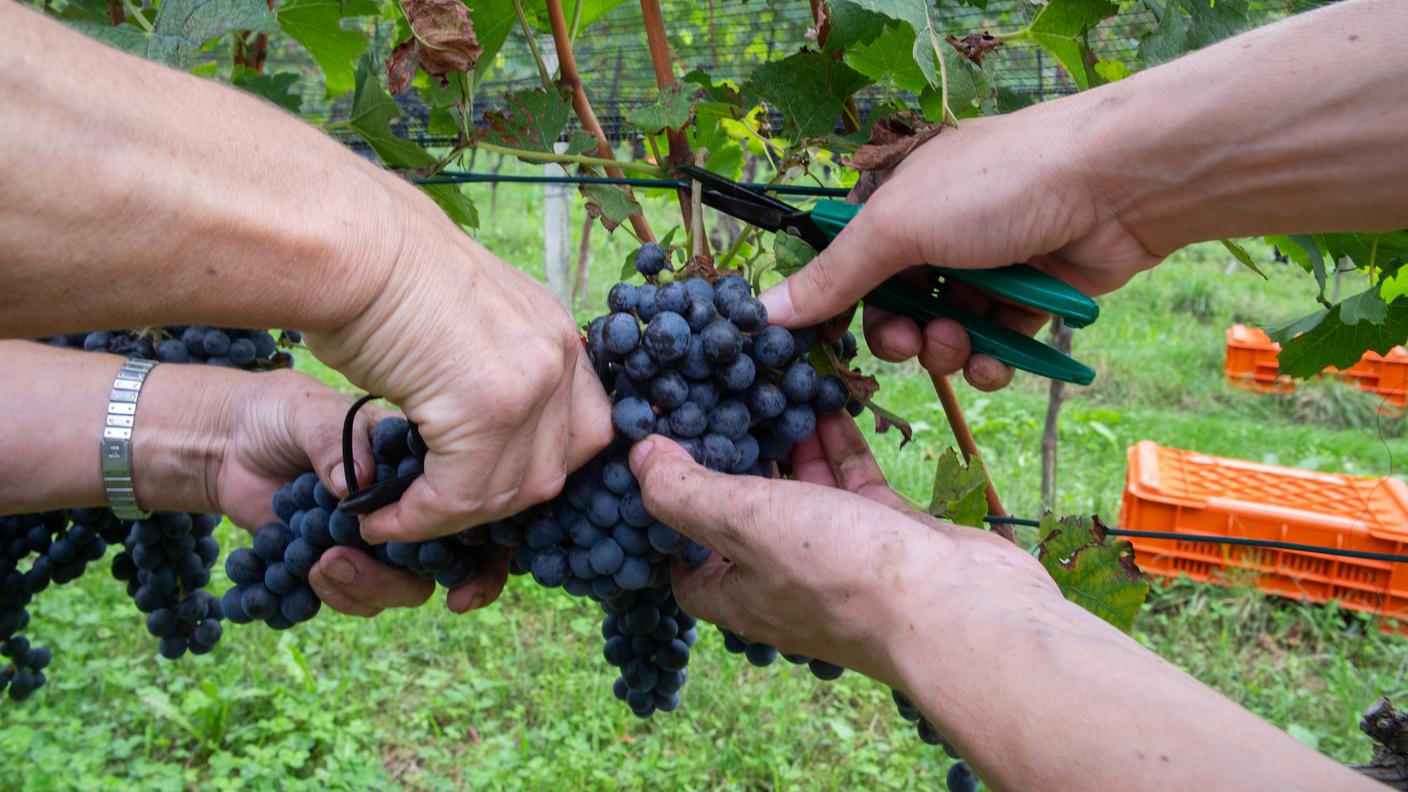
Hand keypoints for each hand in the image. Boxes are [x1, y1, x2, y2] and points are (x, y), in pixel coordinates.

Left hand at [207, 369, 506, 616]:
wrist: (227, 443)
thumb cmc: (280, 414)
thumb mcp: (305, 414)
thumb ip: (332, 443)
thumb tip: (354, 483)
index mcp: (419, 468)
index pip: (472, 511)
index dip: (483, 559)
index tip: (460, 593)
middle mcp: (410, 507)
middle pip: (439, 565)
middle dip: (398, 581)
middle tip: (342, 565)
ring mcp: (378, 541)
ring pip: (400, 588)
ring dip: (363, 588)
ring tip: (316, 563)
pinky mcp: (342, 562)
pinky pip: (357, 598)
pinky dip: (336, 595)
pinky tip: (303, 572)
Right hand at [307, 195, 614, 543]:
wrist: (349, 246)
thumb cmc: (378, 275)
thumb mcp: (460, 321)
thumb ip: (488, 368)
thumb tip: (478, 431)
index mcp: (554, 331)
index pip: (582, 429)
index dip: (531, 471)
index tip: (481, 489)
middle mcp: (556, 353)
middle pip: (552, 469)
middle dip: (492, 502)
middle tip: (435, 509)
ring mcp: (530, 381)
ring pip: (506, 491)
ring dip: (449, 517)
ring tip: (396, 517)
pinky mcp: (488, 408)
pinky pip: (460, 493)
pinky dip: (419, 518)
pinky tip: (379, 517)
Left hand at [629, 412, 1054, 684]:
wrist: (961, 608)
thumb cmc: (843, 574)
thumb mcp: (745, 523)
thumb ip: (686, 491)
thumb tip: (638, 457)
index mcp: (737, 593)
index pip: (683, 561)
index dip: (666, 514)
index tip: (658, 456)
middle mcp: (783, 578)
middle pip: (742, 511)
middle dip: (729, 456)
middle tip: (711, 394)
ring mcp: (838, 554)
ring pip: (799, 487)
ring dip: (784, 439)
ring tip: (764, 382)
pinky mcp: (886, 529)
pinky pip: (850, 477)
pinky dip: (835, 441)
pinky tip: (825, 397)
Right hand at [758, 105, 1162, 390]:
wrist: (1116, 186)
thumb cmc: (998, 187)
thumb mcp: (898, 228)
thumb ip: (833, 277)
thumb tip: (763, 313)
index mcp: (896, 200)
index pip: (846, 263)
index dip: (835, 305)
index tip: (826, 342)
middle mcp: (936, 231)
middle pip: (890, 306)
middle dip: (897, 335)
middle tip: (910, 343)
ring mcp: (983, 265)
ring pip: (940, 332)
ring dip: (943, 350)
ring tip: (960, 343)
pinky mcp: (1026, 298)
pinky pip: (991, 346)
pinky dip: (989, 362)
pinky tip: (995, 361)